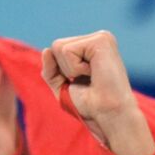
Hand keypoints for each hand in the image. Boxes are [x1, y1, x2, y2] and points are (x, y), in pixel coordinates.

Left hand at [40, 30, 154, 154]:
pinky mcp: (101, 40)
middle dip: (64, 70)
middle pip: (56, 46)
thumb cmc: (91, 106)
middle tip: (87, 82)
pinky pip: (67, 51)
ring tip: (91, 78)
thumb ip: (51, 70)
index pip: (57, 50)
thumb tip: (46, 50)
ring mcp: (101, 38)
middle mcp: (98, 38)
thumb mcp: (63, 87)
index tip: (83, 83)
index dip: (62, 72)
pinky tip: (94, 74)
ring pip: (59, 47)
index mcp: (92, 47)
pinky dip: (75, 69)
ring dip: (70, 70)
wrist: (108, 116)